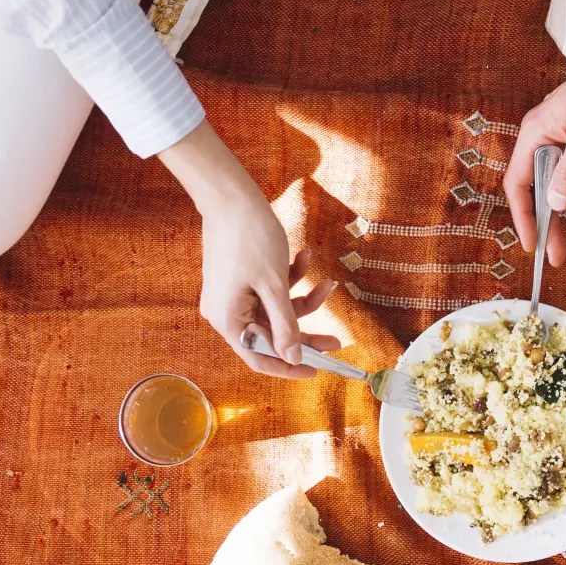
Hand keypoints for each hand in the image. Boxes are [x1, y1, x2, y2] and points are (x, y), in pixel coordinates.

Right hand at [158, 121, 340, 377]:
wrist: (231, 195)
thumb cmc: (249, 237)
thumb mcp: (274, 285)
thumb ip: (285, 324)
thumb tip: (294, 358)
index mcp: (228, 321)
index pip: (260, 358)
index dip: (289, 366)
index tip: (318, 369)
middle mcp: (227, 312)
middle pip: (271, 335)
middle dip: (306, 333)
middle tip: (338, 339)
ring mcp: (234, 295)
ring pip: (276, 311)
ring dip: (304, 299)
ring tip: (328, 284)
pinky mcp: (242, 278)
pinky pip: (271, 290)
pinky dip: (291, 278)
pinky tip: (305, 258)